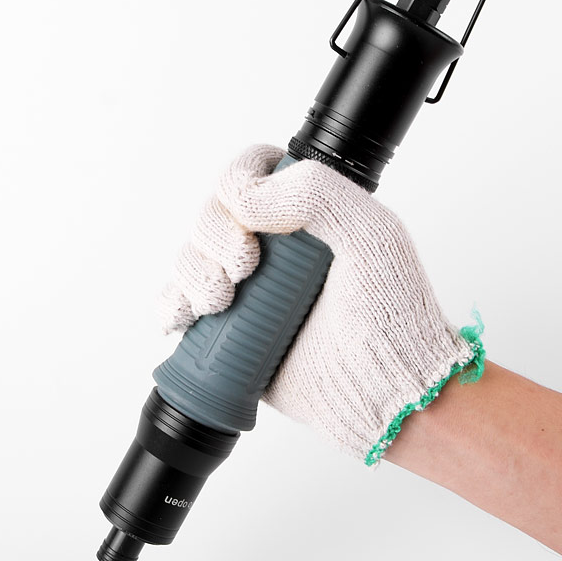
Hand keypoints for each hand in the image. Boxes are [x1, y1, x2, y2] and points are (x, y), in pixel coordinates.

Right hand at [159, 144, 483, 463]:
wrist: (384, 390)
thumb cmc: (391, 313)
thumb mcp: (371, 232)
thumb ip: (316, 192)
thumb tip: (242, 199)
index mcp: (304, 211)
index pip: (250, 170)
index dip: (237, 186)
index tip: (254, 228)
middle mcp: (272, 244)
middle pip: (210, 212)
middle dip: (212, 238)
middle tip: (244, 272)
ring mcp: (249, 287)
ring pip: (189, 256)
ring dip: (191, 273)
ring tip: (220, 303)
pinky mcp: (231, 328)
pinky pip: (179, 304)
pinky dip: (170, 305)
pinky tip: (180, 318)